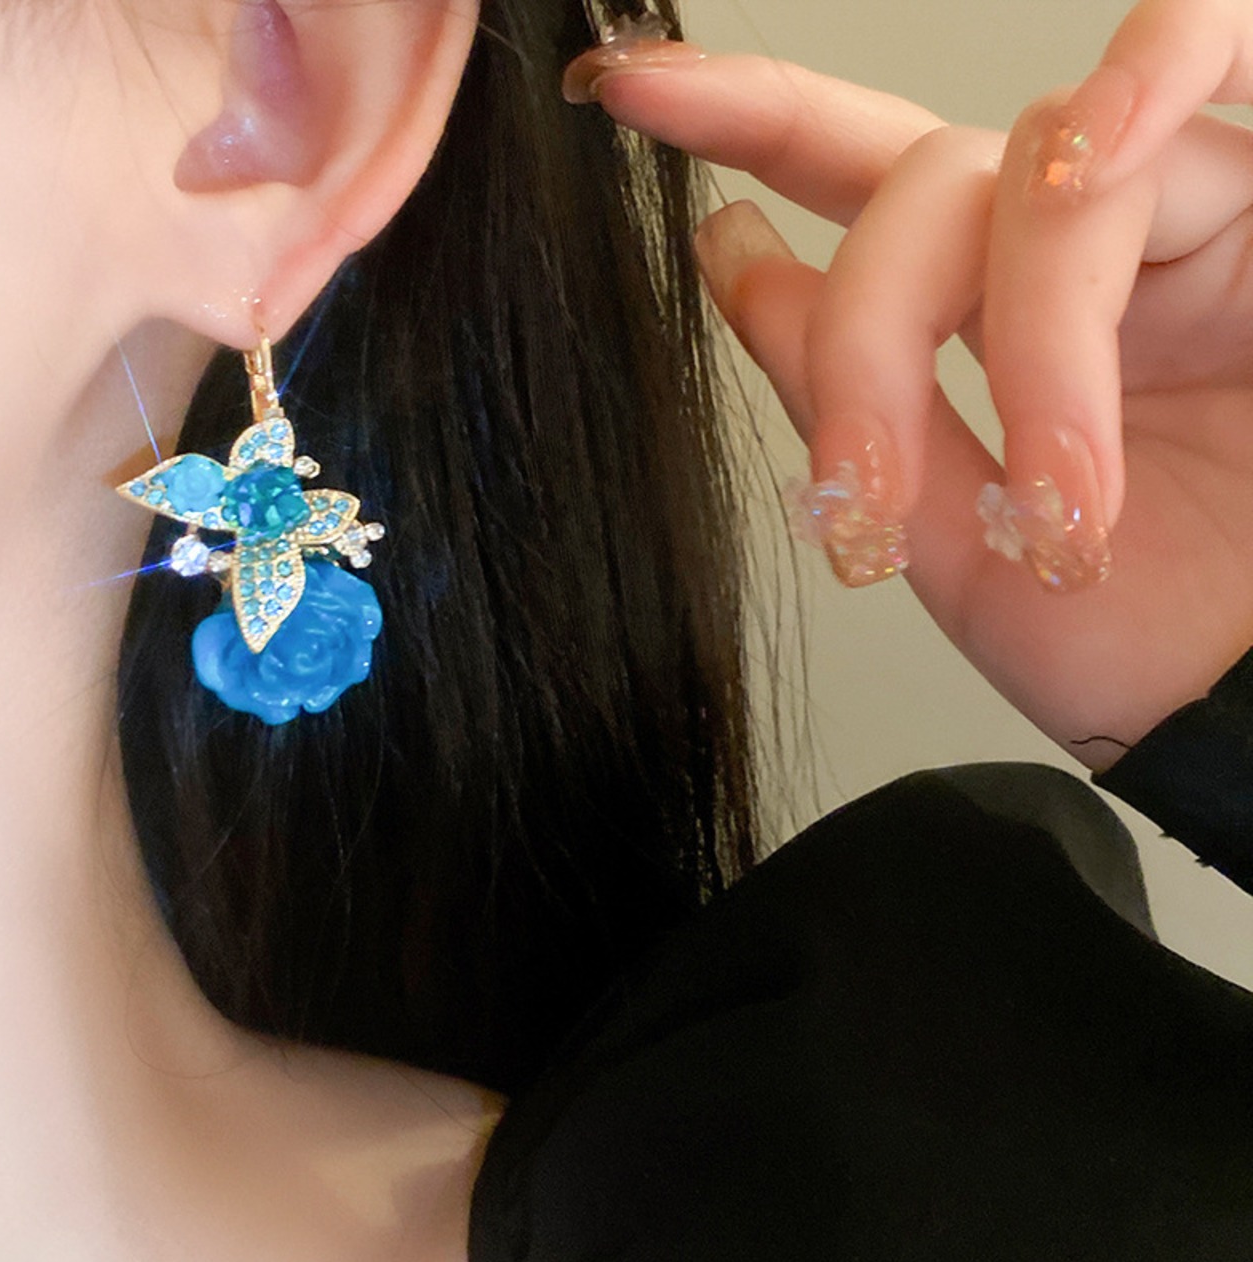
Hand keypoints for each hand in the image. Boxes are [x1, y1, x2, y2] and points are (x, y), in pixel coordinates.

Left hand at [566, 0, 1252, 769]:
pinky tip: (1085, 160)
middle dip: (866, 335)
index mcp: (990, 321)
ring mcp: (1183, 214)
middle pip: (925, 186)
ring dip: (1026, 341)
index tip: (622, 98)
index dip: (749, 119)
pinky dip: (1147, 84)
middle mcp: (1079, 250)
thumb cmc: (1144, 647)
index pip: (862, 189)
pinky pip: (1218, 57)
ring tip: (1048, 507)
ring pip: (1039, 173)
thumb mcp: (955, 545)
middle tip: (866, 499)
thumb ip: (852, 404)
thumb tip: (735, 261)